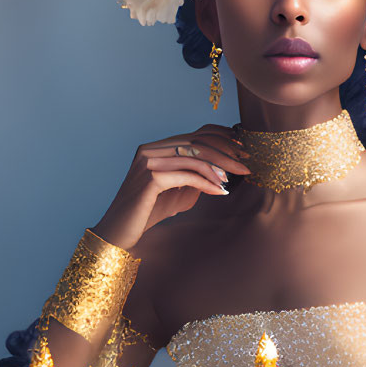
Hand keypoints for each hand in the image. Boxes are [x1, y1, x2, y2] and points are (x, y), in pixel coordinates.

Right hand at [94, 124, 250, 248]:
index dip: (221, 137)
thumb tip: (224, 170)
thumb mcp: (178, 191)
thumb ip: (195, 177)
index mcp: (155, 148)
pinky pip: (186, 176)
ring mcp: (148, 162)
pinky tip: (219, 191)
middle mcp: (150, 150)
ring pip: (193, 156)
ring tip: (234, 178)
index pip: (194, 134)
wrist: (120, 232)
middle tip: (245, 163)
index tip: (241, 148)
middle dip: (226, 152)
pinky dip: (206, 182)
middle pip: (197, 142)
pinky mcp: (150, 178)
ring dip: (219, 167)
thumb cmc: (148, 212)